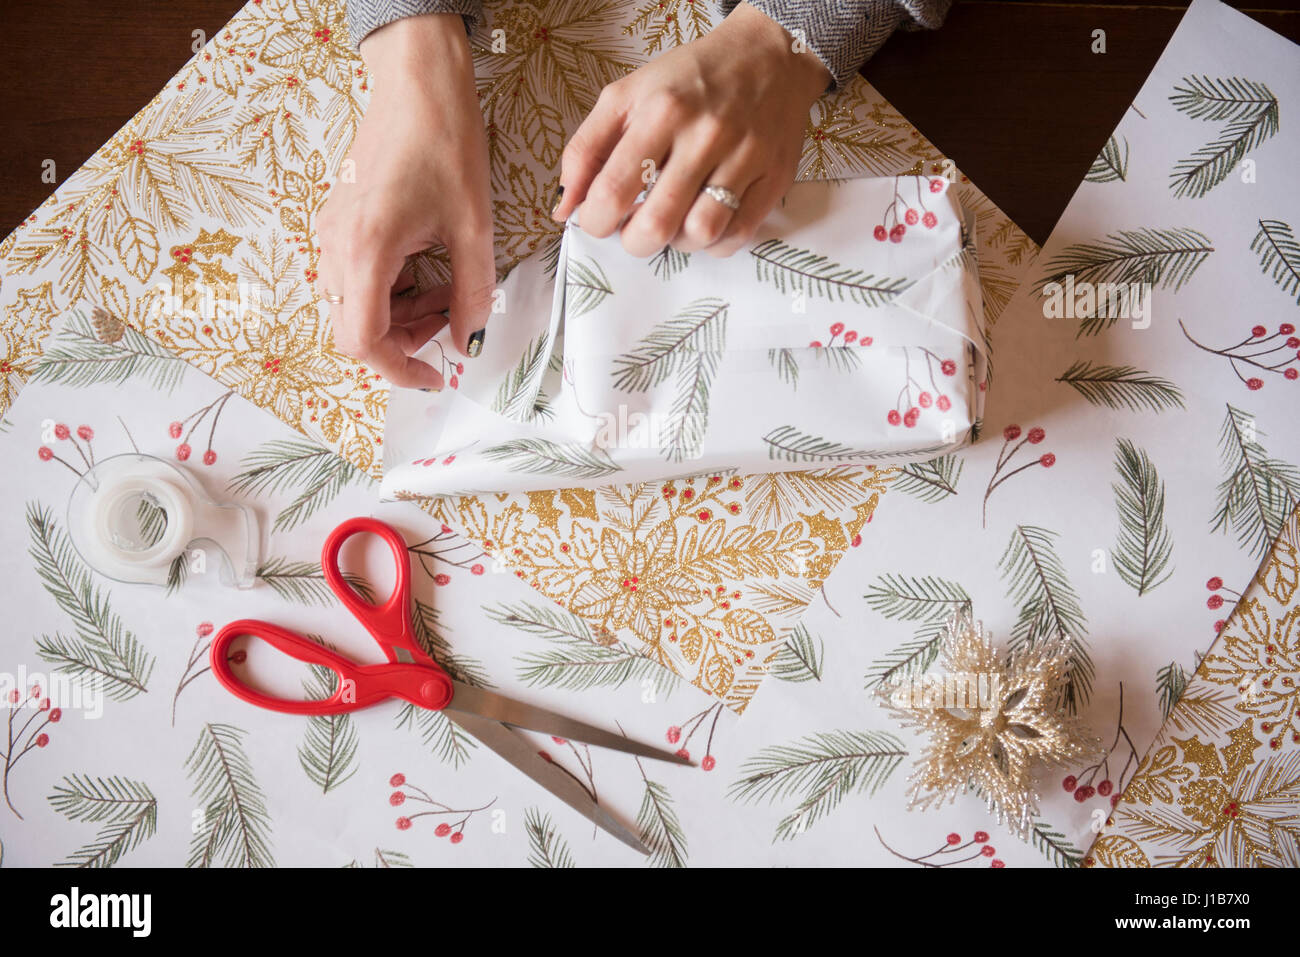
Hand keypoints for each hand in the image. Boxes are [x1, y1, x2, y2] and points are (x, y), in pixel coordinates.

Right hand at [316, 14, 493, 389]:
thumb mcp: (474, 227)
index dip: (397, 369)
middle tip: (448, 319)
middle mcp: (336, 244)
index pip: (362, 341)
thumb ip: (472, 294)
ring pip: (352, 305)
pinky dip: (387, 290)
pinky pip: (352, 277)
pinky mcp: (336, 221)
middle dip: (403, 339)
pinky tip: (423, 269)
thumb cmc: (444, 143)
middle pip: (354, 328)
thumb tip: (468, 341)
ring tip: (444, 291)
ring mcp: (331, 231)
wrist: (417, 84)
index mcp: (366, 249)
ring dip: (397, 314)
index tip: (432, 375)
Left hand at [551, 1, 829, 257]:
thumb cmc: (689, 79)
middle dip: (633, 241)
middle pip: (656, 225)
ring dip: (676, 243)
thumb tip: (563, 208)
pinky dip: (713, 242)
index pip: (613, 191)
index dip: (596, 221)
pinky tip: (703, 221)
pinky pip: (737, 235)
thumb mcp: (626, 96)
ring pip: (699, 235)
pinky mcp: (774, 178)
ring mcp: (745, 158)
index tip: (599, 218)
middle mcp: (706, 134)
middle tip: (634, 228)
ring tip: (672, 222)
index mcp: (660, 111)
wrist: (768, 56)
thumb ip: (586, 149)